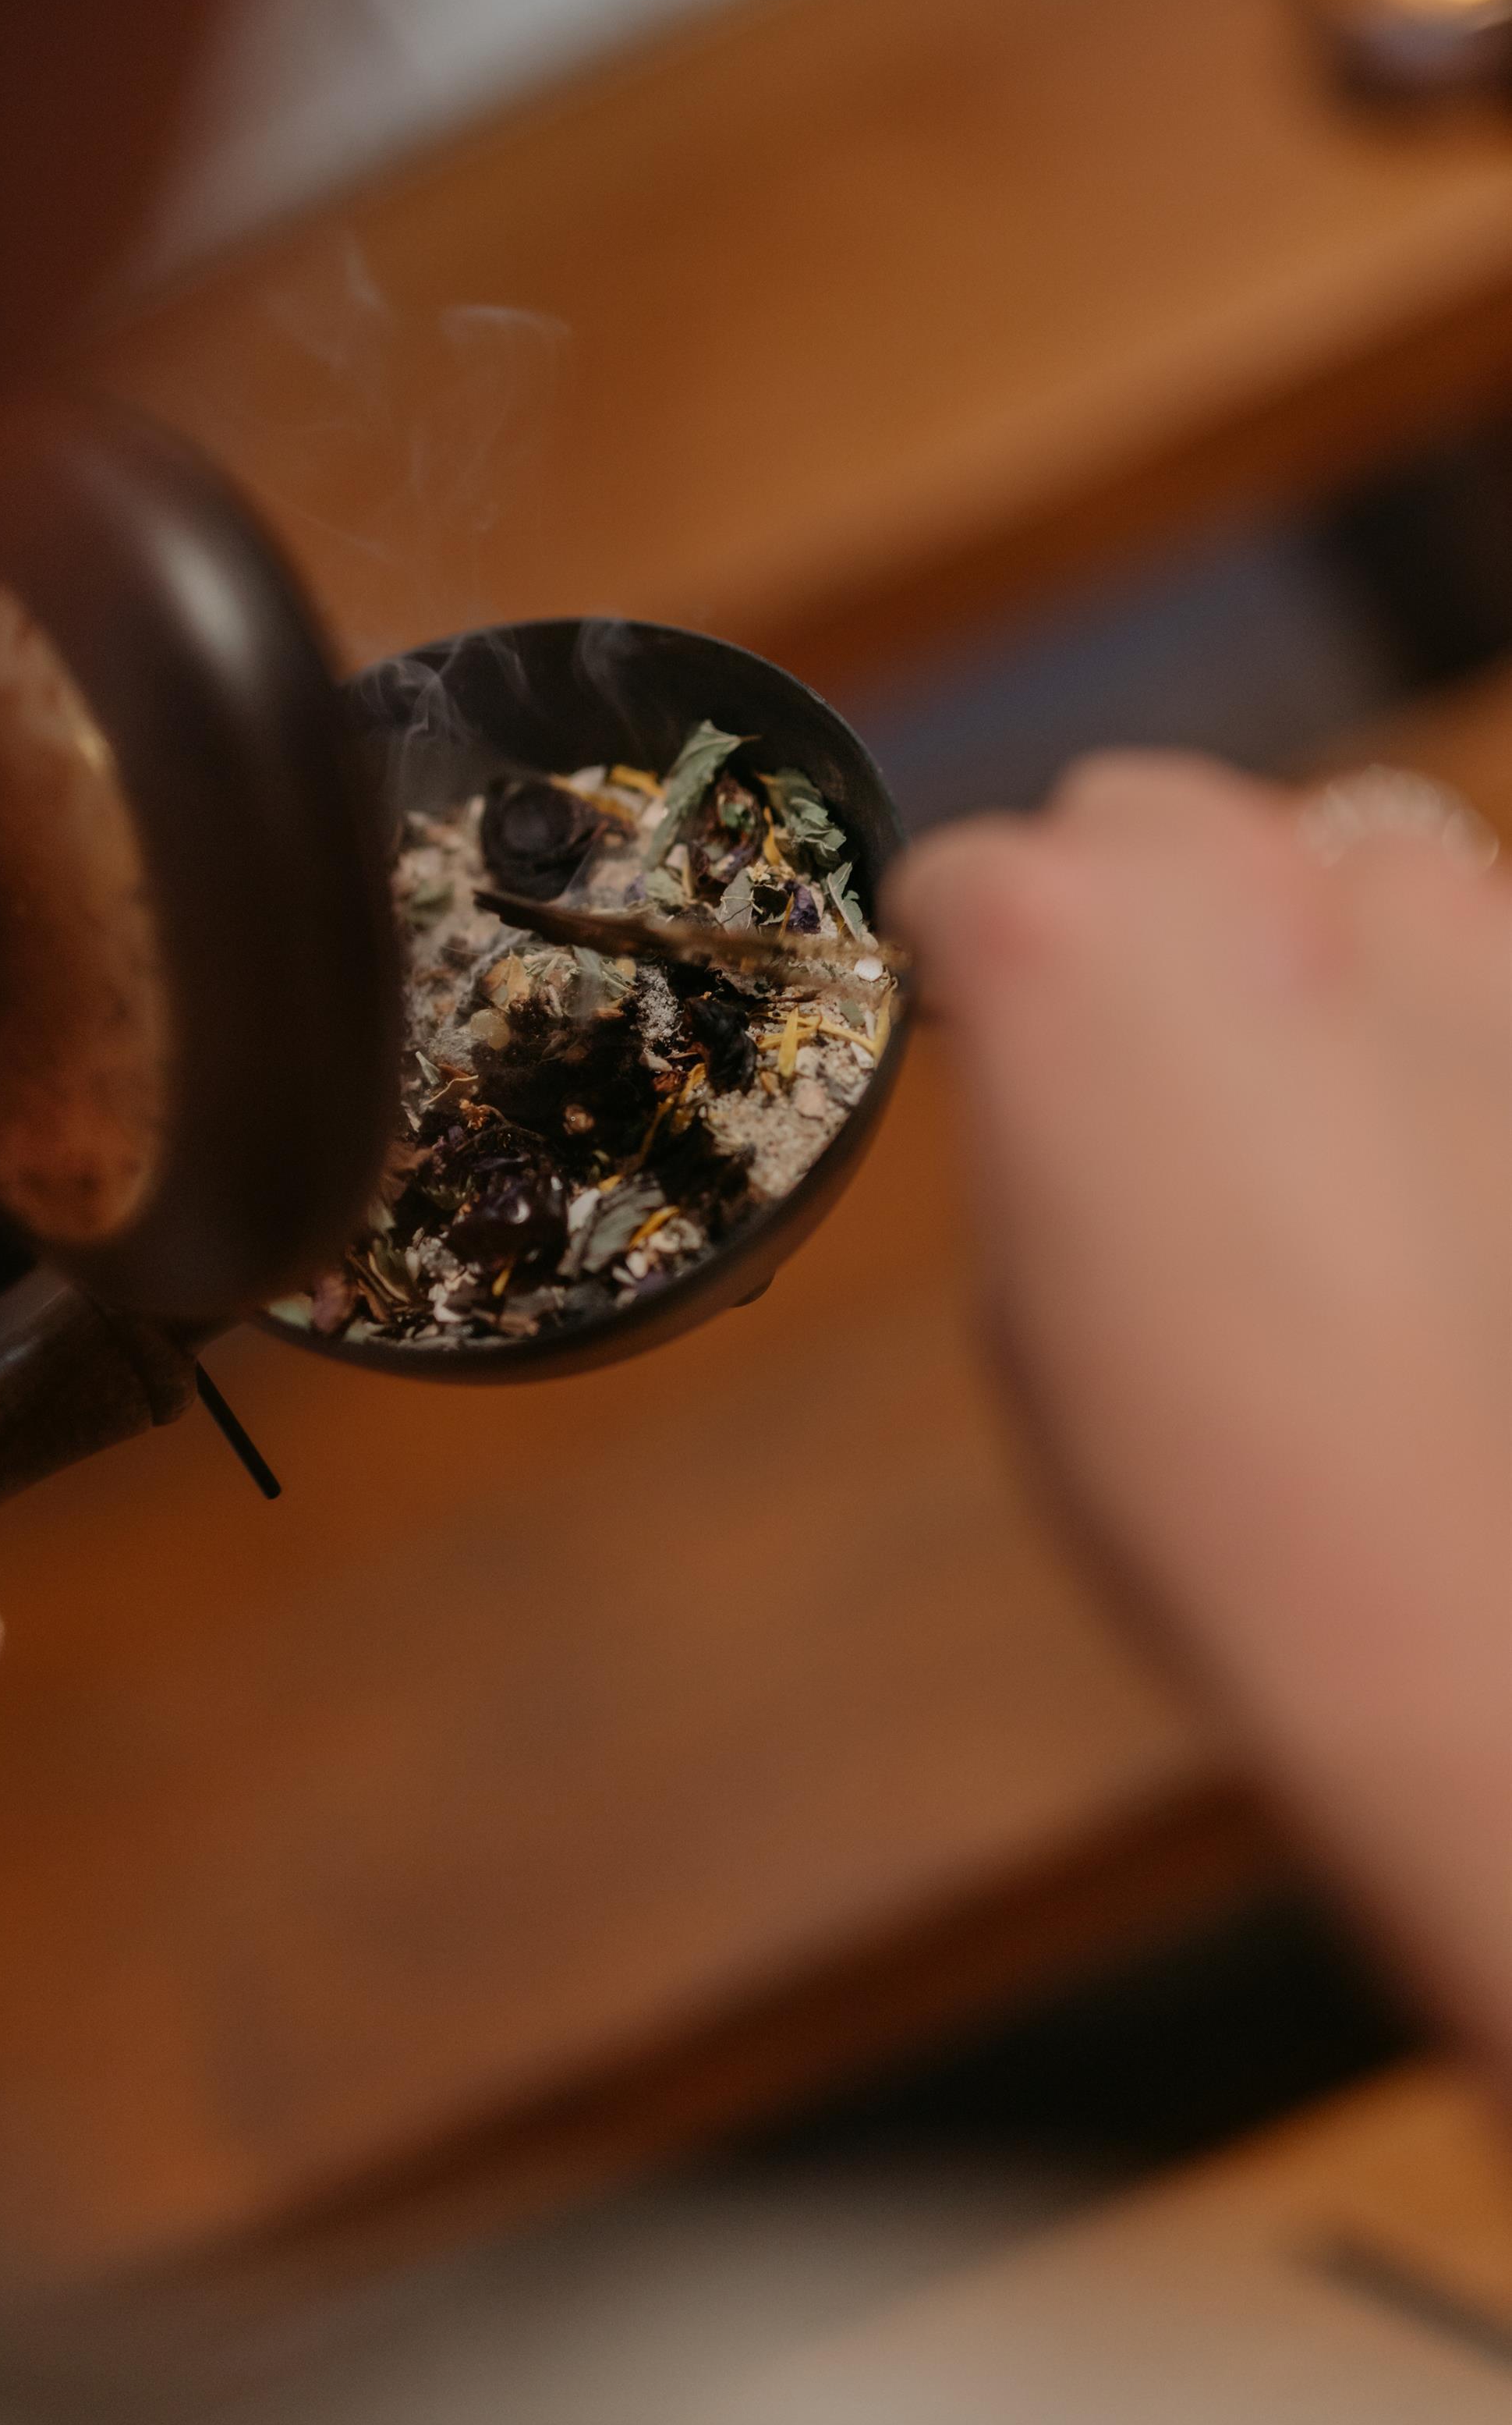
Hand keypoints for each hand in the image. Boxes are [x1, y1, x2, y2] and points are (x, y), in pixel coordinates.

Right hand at [889, 755, 1511, 2070]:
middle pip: (1144, 814)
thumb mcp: (1024, 1293)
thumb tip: (1068, 1068)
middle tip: (1144, 1071)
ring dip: (1305, 941)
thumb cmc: (1212, 1484)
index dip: (962, 961)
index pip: (968, 875)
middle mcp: (1249, 881)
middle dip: (1127, 912)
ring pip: (1336, 851)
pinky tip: (1437, 1158)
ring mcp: (1438, 926)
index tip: (978, 1021)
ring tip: (1318, 1117)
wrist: (1465, 1609)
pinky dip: (1442, 1014)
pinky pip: (1474, 951)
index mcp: (1061, 940)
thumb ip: (1043, 1115)